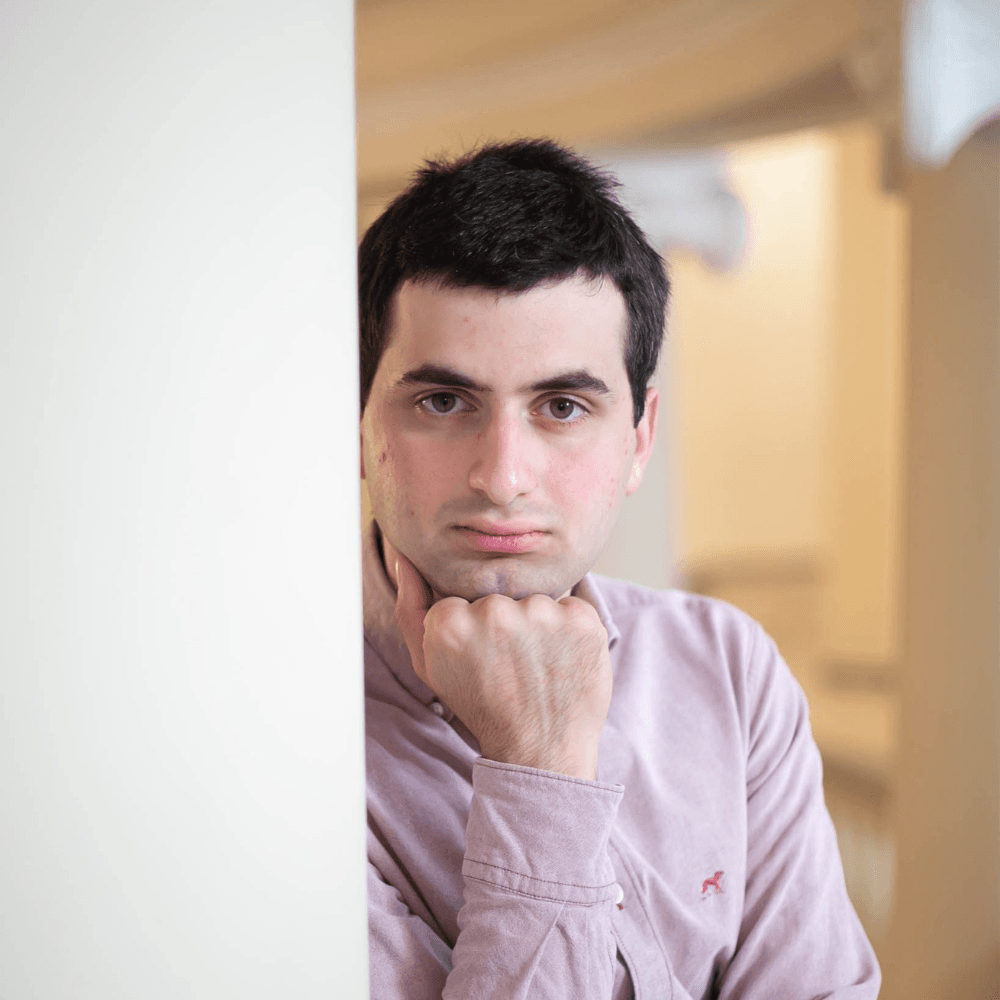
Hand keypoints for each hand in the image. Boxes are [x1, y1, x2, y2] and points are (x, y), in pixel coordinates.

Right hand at [388, 539, 611, 779]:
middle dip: (505, 625)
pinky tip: (562, 660)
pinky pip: (572, 607)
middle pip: (499, 597)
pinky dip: (570, 630)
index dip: (472, 630)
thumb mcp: (430, 665)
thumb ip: (411, 607)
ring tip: (537, 666)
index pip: (462, 600)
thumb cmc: (481, 705)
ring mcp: (542, 614)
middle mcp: (494, 612)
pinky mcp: (582, 620)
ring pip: (536, 600)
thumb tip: (404, 556)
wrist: (540, 749)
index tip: (479, 659)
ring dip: (539, 627)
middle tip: (511, 666)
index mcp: (449, 622)